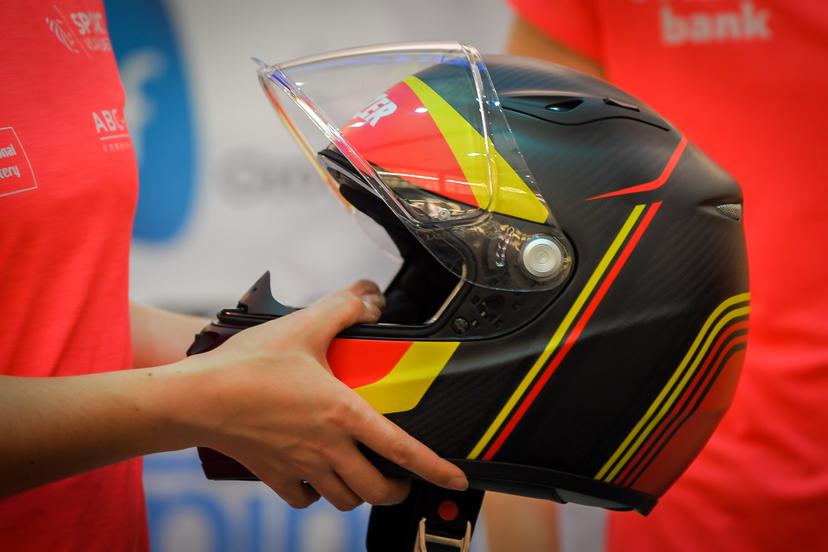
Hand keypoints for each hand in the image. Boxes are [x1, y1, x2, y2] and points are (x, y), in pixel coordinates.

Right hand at [184, 280, 467, 509]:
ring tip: (362, 477)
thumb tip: (370, 296)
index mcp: (343, 413)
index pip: (401, 449)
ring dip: (358, 492)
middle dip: (395, 489)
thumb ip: (344, 307)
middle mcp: (327, 447)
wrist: (197, 398)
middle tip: (400, 479)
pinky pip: (305, 499)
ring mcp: (301, 466)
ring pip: (343, 500)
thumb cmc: (248, 365)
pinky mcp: (274, 476)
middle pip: (375, 489)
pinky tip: (316, 478)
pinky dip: (316, 495)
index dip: (434, 467)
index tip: (455, 478)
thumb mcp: (304, 326)